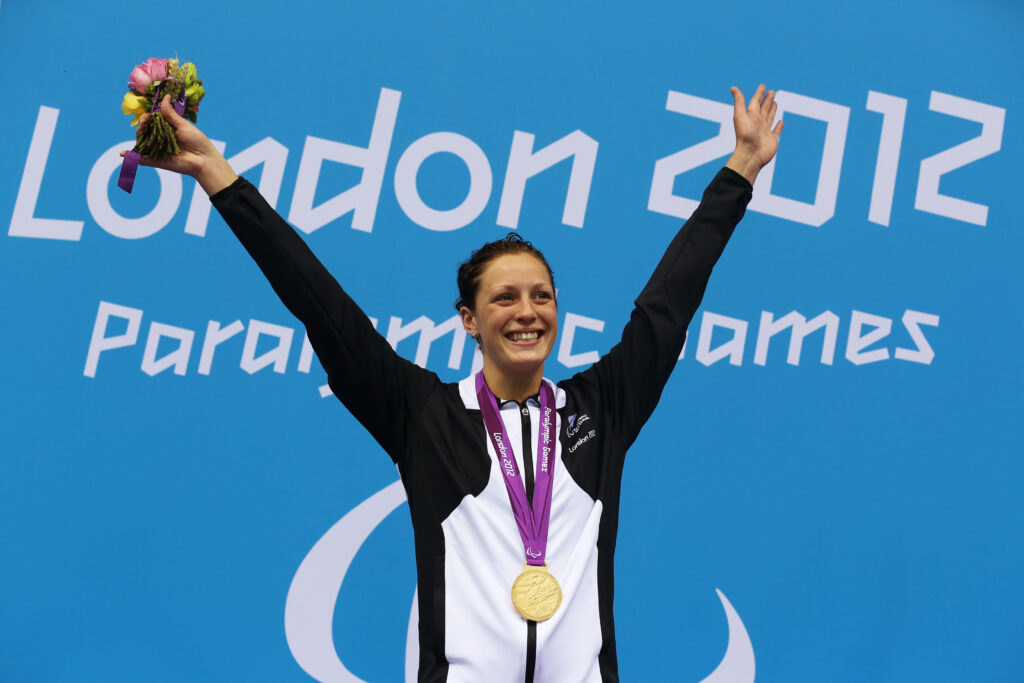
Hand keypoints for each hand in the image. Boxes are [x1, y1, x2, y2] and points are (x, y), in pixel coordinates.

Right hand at [121, 95, 237, 194]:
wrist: (204, 159)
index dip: (147, 117)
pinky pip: (141, 159)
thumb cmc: (196, 141)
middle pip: (144, 131)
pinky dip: (131, 157)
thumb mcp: (182, 124)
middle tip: (146, 121)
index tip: (149, 115)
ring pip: (141, 142)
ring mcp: (157, 150)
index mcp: (166, 130)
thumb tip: (165, 96)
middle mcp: (160, 140)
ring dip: (138, 134)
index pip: (151, 122)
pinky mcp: (156, 161)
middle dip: (142, 124)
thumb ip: (170, 113)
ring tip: (142, 128)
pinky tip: (123, 154)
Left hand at [725, 84, 783, 184]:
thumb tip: (732, 88)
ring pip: (770, 117)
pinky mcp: (772, 139)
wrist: (750, 155)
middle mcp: (758, 122)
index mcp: (751, 116)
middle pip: (764, 108)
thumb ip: (739, 101)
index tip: (762, 86)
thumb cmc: (745, 136)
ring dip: (772, 110)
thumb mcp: (740, 115)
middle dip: (768, 100)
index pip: (756, 101)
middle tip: (772, 92)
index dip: (759, 93)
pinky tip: (781, 121)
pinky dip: (779, 126)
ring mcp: (765, 131)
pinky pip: (776, 130)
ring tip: (775, 103)